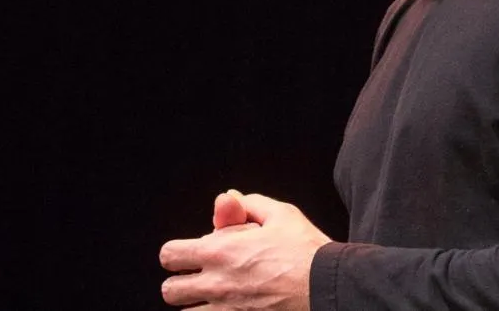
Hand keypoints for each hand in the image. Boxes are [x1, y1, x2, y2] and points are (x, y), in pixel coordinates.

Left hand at [159, 192, 331, 309]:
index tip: (192, 255)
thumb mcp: (281, 214)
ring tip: (217, 298)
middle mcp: (216, 285)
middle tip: (202, 280)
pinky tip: (234, 308)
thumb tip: (228, 198)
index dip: (177, 253)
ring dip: (196, 306)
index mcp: (220, 252)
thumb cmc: (306, 250)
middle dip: (181, 284)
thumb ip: (249, 204)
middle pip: (170, 291)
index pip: (169, 254)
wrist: (328, 288)